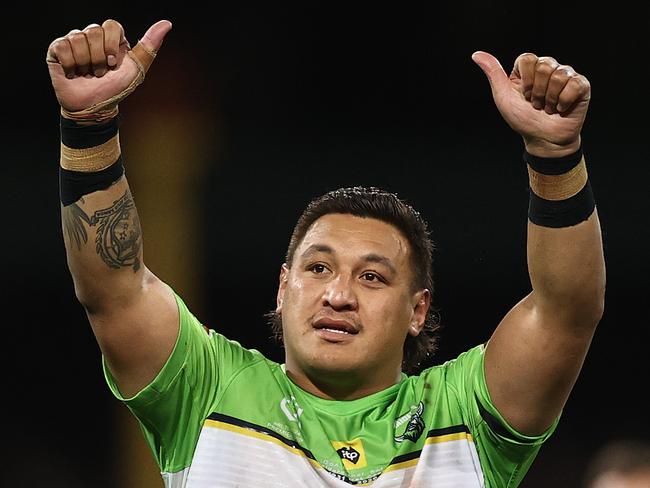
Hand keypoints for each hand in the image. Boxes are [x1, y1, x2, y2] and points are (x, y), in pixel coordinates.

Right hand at [46, 19, 171, 113]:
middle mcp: (92, 36)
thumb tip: (167, 23)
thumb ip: (149, 47)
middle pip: (94, 31)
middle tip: (100, 73)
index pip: (112, 25)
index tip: (113, 64)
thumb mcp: (136, 69)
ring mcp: (74, 41)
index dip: (111, 45)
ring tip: (87, 74)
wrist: (93, 107)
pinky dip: (70, 64)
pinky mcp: (57, 49)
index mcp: (111, 39)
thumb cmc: (115, 89)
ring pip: (78, 38)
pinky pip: (62, 45)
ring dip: (85, 63)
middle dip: (99, 58)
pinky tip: (73, 72)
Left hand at [472, 51, 590, 157]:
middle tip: (536, 105)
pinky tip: (562, 108)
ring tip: (548, 108)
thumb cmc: (522, 119)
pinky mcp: (581, 85)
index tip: (523, 96)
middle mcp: (548, 68)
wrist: (543, 140)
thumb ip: (494, 73)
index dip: (525, 80)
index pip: (527, 58)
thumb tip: (476, 54)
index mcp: (528, 69)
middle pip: (544, 65)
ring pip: (559, 75)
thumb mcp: (503, 97)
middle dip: (537, 92)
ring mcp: (566, 75)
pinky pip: (574, 83)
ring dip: (550, 99)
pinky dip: (564, 101)